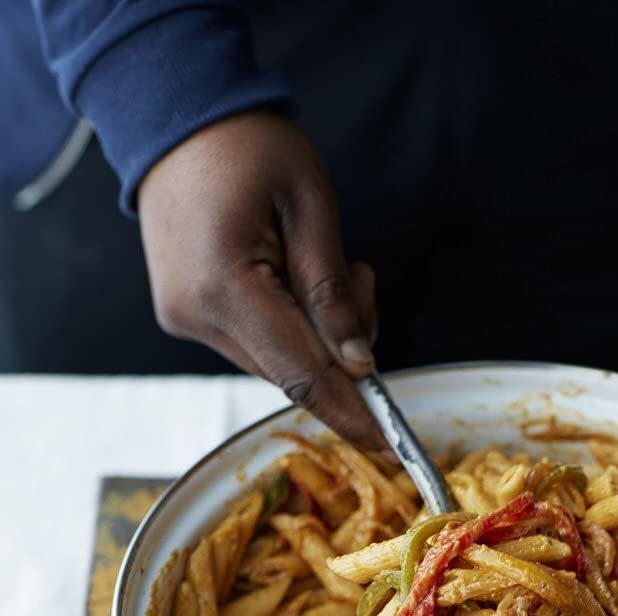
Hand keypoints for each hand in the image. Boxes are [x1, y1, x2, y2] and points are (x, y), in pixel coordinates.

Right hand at [138, 111, 381, 446]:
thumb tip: (358, 361)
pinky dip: (289, 323)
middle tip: (358, 279)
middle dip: (341, 349)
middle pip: (291, 371)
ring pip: (276, 360)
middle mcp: (194, 316)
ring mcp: (184, 318)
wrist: (176, 114)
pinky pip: (255, 341)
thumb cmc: (246, 144)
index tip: (389, 447)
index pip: (301, 374)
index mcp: (224, 287)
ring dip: (316, 332)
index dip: (349, 412)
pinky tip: (291, 272)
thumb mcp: (309, 204)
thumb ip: (333, 290)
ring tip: (319, 260)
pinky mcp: (186, 314)